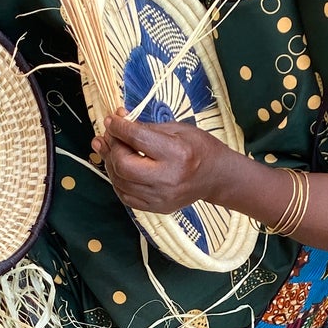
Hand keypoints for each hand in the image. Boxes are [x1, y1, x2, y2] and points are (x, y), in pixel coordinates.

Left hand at [92, 113, 234, 213]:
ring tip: (111, 148)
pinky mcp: (157, 208)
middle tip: (112, 136)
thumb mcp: (177, 129)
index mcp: (176, 153)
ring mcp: (161, 197)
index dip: (118, 127)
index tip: (112, 120)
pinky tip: (119, 167)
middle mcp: (168, 179)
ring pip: (120, 182)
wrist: (217, 177)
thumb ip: (146, 127)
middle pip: (123, 165)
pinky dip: (118, 180)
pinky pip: (125, 196)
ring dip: (111, 163)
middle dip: (113, 148)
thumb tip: (118, 119)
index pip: (136, 138)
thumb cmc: (199, 148)